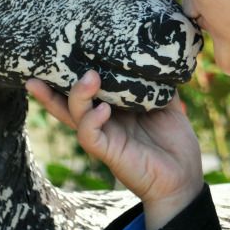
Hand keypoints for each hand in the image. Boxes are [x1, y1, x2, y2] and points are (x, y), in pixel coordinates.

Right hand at [27, 72, 203, 229]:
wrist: (184, 178)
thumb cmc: (174, 143)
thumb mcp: (168, 105)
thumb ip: (158, 84)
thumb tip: (158, 58)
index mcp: (114, 108)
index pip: (86, 90)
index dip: (69, 74)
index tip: (58, 52)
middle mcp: (103, 121)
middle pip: (67, 102)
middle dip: (51, 86)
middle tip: (44, 65)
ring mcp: (104, 136)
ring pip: (75, 115)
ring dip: (78, 94)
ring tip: (90, 77)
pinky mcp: (109, 152)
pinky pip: (89, 136)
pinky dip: (91, 120)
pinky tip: (103, 110)